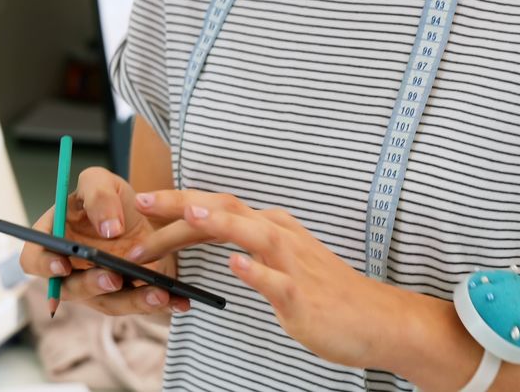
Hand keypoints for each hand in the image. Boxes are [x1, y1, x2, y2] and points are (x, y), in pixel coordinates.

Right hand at [19, 167, 190, 315]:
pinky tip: (179, 300)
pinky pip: (139, 306)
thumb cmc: (110, 198)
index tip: (64, 263)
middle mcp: (70, 271)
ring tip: (158, 293)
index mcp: (53, 240)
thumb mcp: (101, 181)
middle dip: (92, 286)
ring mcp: (97, 289)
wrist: (145, 213)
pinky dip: (161, 304)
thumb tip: (107, 228)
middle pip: (69, 289)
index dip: (44, 265)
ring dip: (133, 302)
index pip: (33, 260)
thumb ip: (98, 195)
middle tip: (113, 277)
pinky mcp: (125, 298)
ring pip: (109, 303)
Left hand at [127, 190, 413, 368]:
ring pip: (253, 234)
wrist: (379, 320)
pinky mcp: (304, 296)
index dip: (176, 202)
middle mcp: (279, 236)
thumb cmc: (323, 291)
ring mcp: (293, 264)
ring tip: (187, 215)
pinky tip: (235, 265)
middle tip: (140, 201)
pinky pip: (278, 281)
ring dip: (219, 223)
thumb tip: (207, 235)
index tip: (140, 200)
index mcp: (269, 227)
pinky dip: (256, 272)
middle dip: (180, 204)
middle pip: (225, 209)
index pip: (215, 206)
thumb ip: (246, 244)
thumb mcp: (280, 260)